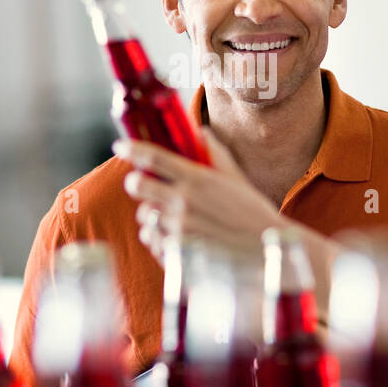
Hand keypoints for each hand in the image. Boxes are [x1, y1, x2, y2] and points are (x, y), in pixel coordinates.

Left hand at [116, 129, 285, 257]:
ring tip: (169, 218)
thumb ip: (216, 154)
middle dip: (136, 183)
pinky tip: (175, 237)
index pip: (155, 157)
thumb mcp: (237, 178)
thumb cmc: (254, 213)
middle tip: (142, 185)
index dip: (132, 149)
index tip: (120, 146)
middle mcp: (185, 202)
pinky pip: (152, 241)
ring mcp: (179, 229)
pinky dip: (158, 238)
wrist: (268, 252)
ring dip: (151, 215)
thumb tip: (202, 132)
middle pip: (137, 184)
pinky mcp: (177, 254)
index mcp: (198, 179)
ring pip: (144, 216)